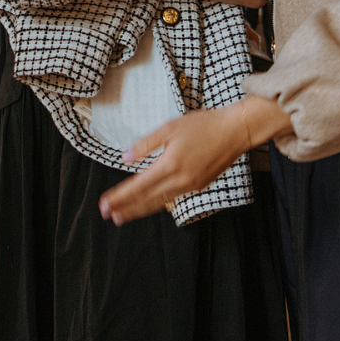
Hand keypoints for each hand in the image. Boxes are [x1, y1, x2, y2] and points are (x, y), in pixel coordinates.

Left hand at [97, 95, 292, 224]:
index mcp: (170, 164)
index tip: (105, 204)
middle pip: (147, 199)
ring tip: (123, 215)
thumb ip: (145, 144)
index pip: (138, 186)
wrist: (234, 131)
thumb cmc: (203, 125)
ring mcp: (191, 185)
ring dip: (140, 209)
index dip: (120, 197)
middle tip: (108, 215)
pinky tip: (149, 203)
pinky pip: (173, 198)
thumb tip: (125, 157)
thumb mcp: (169, 127)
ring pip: (160, 202)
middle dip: (126, 208)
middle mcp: (180, 180)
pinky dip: (157, 202)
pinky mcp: (199, 186)